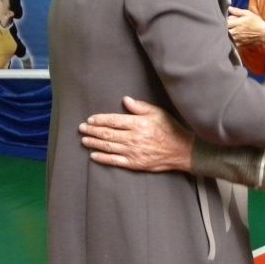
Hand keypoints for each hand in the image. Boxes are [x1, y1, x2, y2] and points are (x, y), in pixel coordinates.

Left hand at [79, 96, 193, 171]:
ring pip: (108, 147)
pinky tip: (93, 156)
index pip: (113, 121)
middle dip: (92, 131)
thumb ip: (140, 107)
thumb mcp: (158, 113)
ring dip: (94, 143)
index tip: (90, 119)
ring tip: (84, 140)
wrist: (182, 151)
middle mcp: (133, 138)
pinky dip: (102, 158)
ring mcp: (133, 152)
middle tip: (81, 128)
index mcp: (138, 124)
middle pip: (107, 134)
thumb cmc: (170, 129)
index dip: (99, 120)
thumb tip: (125, 100)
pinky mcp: (134, 164)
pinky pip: (114, 161)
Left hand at [226, 6, 264, 47]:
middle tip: (225, 26)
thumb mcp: (248, 14)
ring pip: (226, 37)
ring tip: (229, 31)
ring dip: (226, 34)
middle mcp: (236, 32)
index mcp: (237, 23)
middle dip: (223, 28)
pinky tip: (232, 37)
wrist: (264, 33)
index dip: (222, 21)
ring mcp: (237, 39)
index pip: (224, 23)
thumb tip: (228, 8)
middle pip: (223, 31)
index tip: (223, 19)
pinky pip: (230, 43)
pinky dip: (229, 40)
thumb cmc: (256, 22)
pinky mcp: (239, 44)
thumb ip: (237, 11)